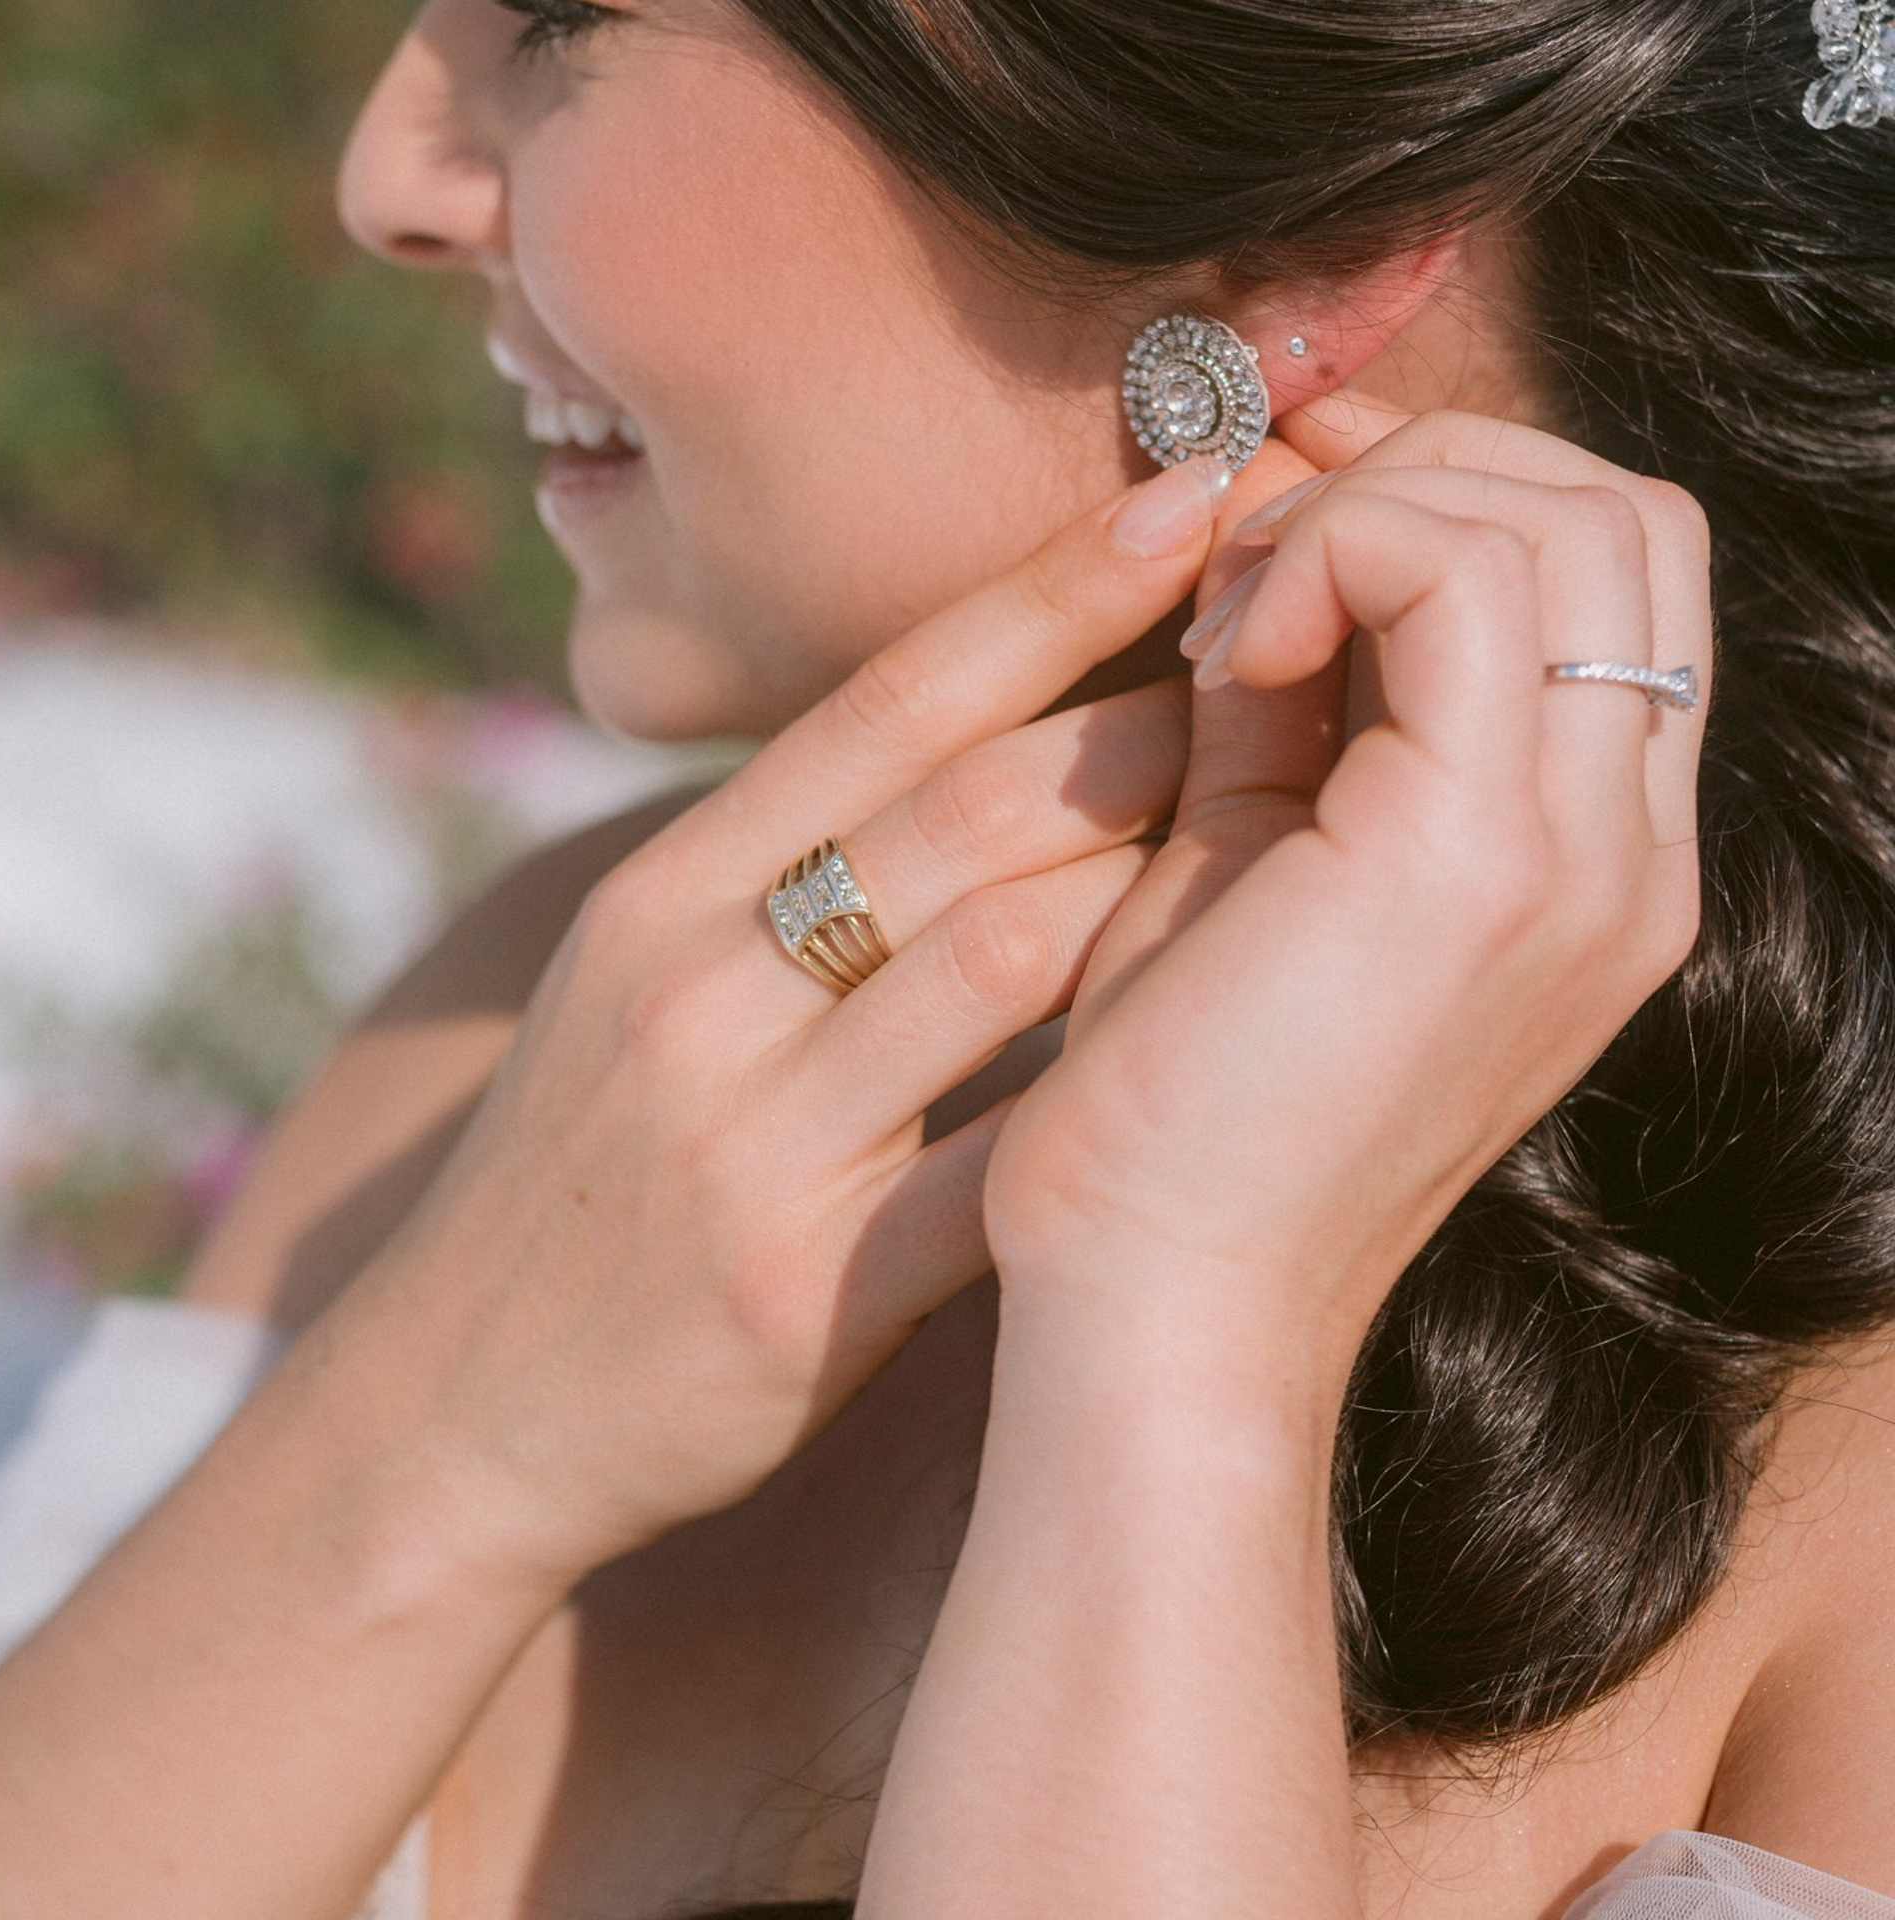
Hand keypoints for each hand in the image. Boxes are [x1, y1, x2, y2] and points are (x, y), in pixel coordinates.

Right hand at [327, 458, 1230, 1589]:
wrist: (453, 1405)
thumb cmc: (584, 1169)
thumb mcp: (638, 983)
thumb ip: (782, 868)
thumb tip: (962, 744)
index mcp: (665, 892)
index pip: (885, 701)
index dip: (1049, 590)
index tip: (1186, 493)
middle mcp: (698, 986)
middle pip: (963, 809)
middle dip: (1147, 715)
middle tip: (1300, 642)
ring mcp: (746, 1137)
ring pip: (998, 962)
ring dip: (1161, 880)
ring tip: (1290, 814)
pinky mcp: (794, 1287)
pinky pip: (995, 1171)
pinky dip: (1113, 1099)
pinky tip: (1223, 1050)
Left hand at [982, 396, 1710, 1389]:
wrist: (1160, 1301)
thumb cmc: (1179, 1098)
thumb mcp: (1250, 852)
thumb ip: (1292, 695)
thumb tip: (1270, 539)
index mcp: (1593, 860)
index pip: (1613, 581)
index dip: (1451, 493)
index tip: (1276, 521)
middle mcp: (1632, 856)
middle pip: (1624, 516)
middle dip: (1426, 471)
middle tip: (1253, 556)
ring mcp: (1586, 858)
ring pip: (1573, 518)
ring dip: (1377, 506)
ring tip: (1233, 615)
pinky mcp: (1483, 860)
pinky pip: (1464, 579)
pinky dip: (1335, 557)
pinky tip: (1221, 651)